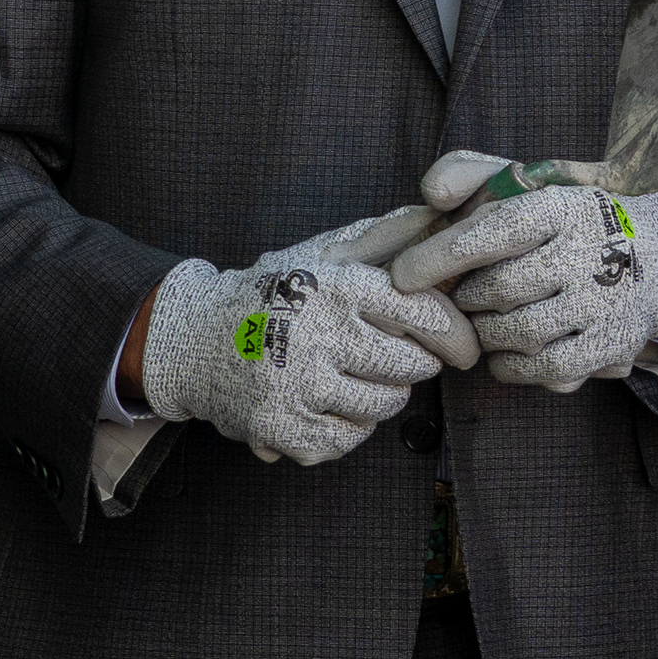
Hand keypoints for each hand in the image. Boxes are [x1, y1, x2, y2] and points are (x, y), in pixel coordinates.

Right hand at [137, 233, 478, 464]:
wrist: (194, 336)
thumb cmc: (275, 290)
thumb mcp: (324, 252)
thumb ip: (384, 236)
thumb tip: (441, 217)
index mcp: (337, 285)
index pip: (423, 312)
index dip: (454, 333)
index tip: (463, 348)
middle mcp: (319, 334)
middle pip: (409, 367)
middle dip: (416, 367)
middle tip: (403, 362)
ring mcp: (298, 385)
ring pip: (382, 406)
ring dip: (384, 398)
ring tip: (362, 380)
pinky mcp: (280, 426)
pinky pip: (346, 441)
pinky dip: (349, 429)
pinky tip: (333, 407)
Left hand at [385, 155, 657, 392]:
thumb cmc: (568, 219)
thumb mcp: (529, 181)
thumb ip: (470, 173)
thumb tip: (432, 194)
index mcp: (563, 205)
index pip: (494, 231)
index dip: (440, 255)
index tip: (401, 275)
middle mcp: (588, 250)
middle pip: (499, 289)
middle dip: (467, 298)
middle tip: (464, 296)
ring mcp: (603, 301)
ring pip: (519, 333)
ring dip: (487, 334)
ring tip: (487, 321)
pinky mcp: (612, 343)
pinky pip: (546, 369)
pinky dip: (513, 366)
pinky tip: (507, 352)